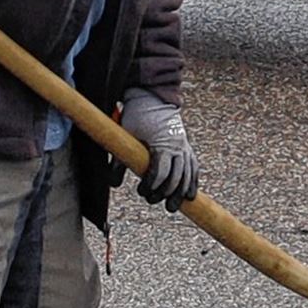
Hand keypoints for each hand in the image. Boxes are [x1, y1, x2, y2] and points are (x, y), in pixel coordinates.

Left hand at [120, 90, 198, 208]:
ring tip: (171, 207)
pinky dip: (192, 183)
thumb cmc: (138, 117)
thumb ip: (120, 160)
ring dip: (180, 193)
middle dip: (164, 193)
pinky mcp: (187, 148)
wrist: (154, 100)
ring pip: (187, 176)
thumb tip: (114, 184)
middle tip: (151, 200)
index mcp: (162, 144)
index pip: (161, 172)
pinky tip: (189, 196)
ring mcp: (184, 148)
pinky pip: (194, 169)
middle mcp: (177, 147)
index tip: (141, 191)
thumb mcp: (126, 136)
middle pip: (176, 178)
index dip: (151, 185)